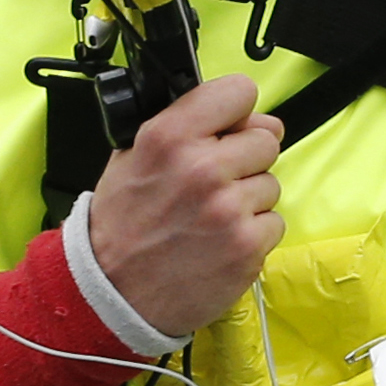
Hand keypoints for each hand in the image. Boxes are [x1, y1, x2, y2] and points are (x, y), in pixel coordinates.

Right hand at [84, 74, 286, 336]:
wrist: (111, 295)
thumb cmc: (121, 226)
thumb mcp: (131, 158)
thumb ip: (183, 127)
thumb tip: (240, 114)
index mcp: (169, 137)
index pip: (239, 91)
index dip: (236, 110)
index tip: (229, 125)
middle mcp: (203, 168)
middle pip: (266, 139)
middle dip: (245, 158)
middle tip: (214, 182)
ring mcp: (229, 209)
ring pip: (271, 183)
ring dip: (249, 199)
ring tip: (210, 218)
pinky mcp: (248, 246)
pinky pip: (274, 222)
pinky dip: (254, 233)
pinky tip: (220, 242)